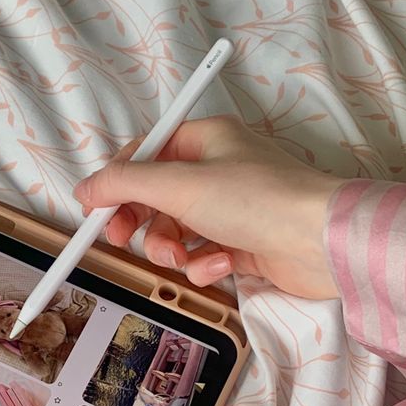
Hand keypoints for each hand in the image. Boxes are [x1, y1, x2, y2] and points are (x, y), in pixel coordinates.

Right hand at [73, 116, 343, 298]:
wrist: (319, 242)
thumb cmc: (258, 200)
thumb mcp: (179, 185)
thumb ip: (125, 184)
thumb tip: (85, 188)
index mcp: (205, 141)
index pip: (146, 154)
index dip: (117, 181)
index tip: (94, 211)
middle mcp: (218, 170)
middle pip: (156, 197)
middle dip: (141, 223)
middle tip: (121, 240)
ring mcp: (232, 209)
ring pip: (178, 232)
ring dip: (173, 250)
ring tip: (184, 259)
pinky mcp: (245, 245)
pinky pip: (205, 256)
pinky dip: (206, 265)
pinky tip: (223, 264)